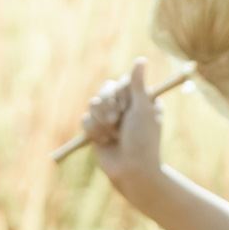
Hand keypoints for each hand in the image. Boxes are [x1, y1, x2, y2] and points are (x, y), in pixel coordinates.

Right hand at [83, 59, 164, 186]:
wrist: (131, 170)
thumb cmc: (142, 140)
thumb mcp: (143, 109)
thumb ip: (138, 85)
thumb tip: (141, 60)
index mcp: (139, 99)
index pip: (120, 82)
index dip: (119, 95)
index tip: (126, 109)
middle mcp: (124, 107)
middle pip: (104, 90)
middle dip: (108, 106)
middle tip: (116, 121)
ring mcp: (109, 119)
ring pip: (92, 104)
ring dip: (101, 121)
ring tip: (112, 135)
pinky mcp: (96, 131)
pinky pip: (85, 120)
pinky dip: (94, 132)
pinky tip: (105, 143)